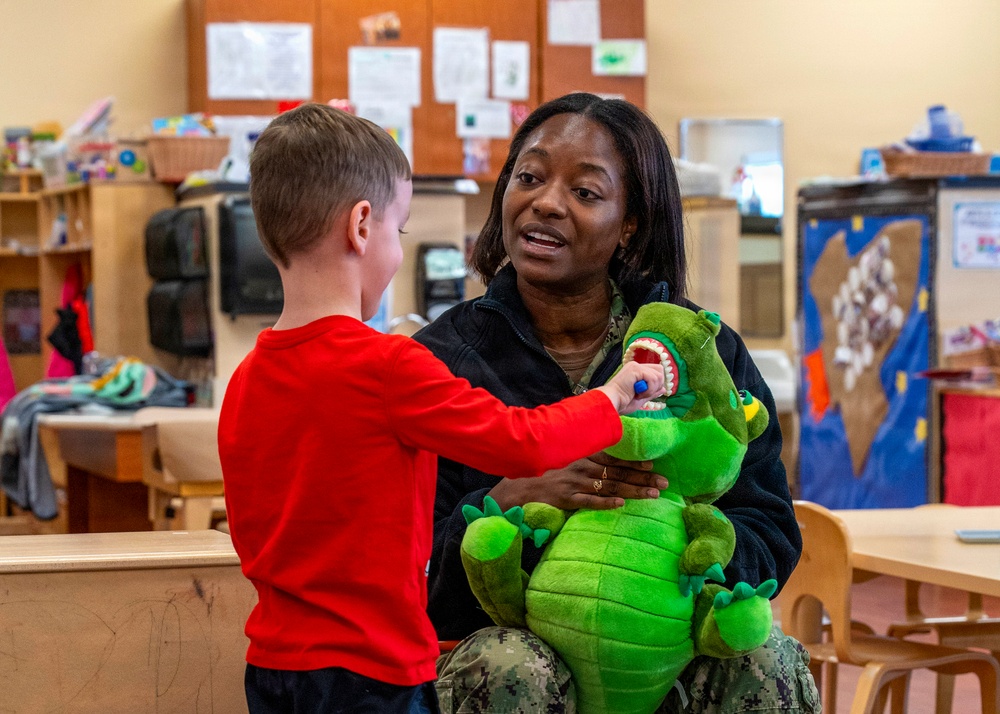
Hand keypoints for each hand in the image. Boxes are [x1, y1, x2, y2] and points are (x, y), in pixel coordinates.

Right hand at [488, 453, 667, 511]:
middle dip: (643, 477)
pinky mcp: (567, 499)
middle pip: (619, 472)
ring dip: (634, 490)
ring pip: (610, 486)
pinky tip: (621, 504)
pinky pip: (589, 501)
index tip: (655, 464)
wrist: (518, 485)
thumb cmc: (544, 471)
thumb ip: (585, 454)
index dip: (635, 461)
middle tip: (665, 483)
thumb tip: (607, 455)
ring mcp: (575, 483)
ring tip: (654, 494)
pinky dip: (606, 502)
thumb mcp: (565, 457)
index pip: (615, 457)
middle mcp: (582, 467)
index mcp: (583, 455)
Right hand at [595, 361, 665, 413]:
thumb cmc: (621, 403)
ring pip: (658, 375)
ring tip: (639, 395)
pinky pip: (653, 378)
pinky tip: (638, 394)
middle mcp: (636, 366)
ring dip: (652, 389)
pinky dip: (649, 389)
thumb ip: (652, 392)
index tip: (647, 394)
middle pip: (660, 369)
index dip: (657, 384)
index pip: (655, 371)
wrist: (611, 402)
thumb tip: (663, 389)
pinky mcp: (635, 369)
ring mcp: (635, 366)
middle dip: (657, 385)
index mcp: (636, 371)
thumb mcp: (641, 398)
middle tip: (645, 394)